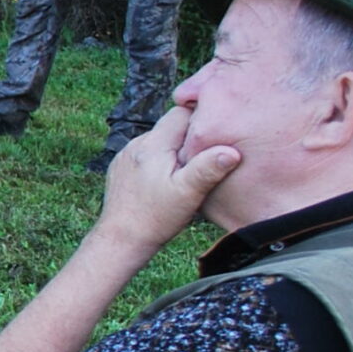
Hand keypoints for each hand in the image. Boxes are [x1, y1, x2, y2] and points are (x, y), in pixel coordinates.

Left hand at [92, 105, 240, 254]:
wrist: (120, 239)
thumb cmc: (156, 217)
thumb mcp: (188, 193)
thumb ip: (208, 168)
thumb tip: (231, 150)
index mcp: (152, 144)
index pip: (181, 112)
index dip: (200, 120)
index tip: (214, 135)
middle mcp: (135, 144)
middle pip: (170, 127)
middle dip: (189, 137)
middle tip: (205, 156)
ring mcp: (125, 156)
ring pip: (159, 141)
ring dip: (174, 150)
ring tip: (187, 171)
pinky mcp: (120, 168)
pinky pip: (146, 154)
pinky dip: (159, 161)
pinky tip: (167, 180)